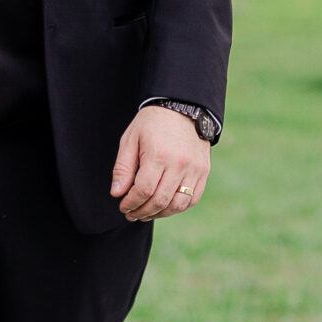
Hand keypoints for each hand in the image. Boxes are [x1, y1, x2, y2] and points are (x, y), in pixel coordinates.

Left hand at [110, 106, 210, 222]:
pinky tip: (165, 207)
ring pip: (178, 204)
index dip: (130, 203)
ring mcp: (195, 169)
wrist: (183, 107)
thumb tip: (117, 194)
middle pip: (160, 201)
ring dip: (160, 214)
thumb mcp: (131, 139)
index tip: (122, 206)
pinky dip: (178, 208)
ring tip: (146, 213)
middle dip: (142, 212)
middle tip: (131, 214)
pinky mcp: (204, 171)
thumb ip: (123, 168)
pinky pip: (192, 199)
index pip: (143, 190)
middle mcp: (180, 164)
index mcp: (159, 155)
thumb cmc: (152, 123)